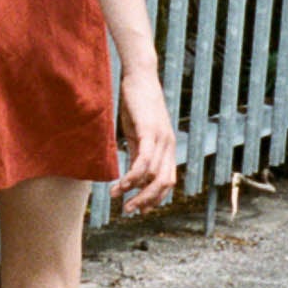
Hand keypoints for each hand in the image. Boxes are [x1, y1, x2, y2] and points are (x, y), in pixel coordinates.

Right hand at [112, 65, 176, 216]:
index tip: (139, 208)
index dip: (155, 198)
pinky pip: (144, 161)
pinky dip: (133, 176)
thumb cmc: (136, 103)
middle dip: (147, 201)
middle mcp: (169, 145)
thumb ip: (138, 152)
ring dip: (137, 192)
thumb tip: (133, 174)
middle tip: (129, 210)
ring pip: (154, 176)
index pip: (168, 181)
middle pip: (165, 183)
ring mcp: (161, 139)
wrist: (139, 76)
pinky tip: (120, 184)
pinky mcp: (150, 131)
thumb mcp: (137, 132)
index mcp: (167, 147)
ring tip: (119, 199)